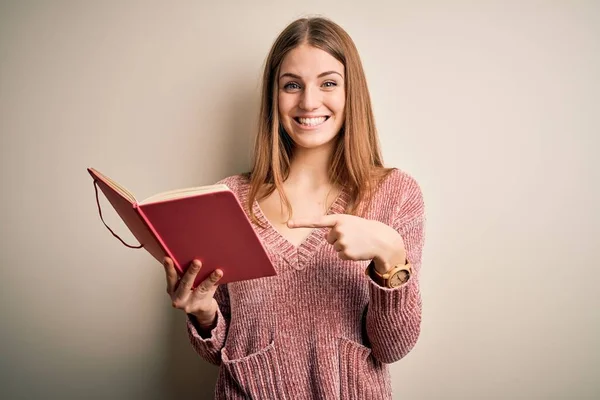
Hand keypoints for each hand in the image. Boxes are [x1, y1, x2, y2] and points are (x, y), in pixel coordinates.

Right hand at [163, 257, 222, 326]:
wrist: (201, 309)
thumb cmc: (192, 292)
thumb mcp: (185, 284)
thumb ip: (186, 273)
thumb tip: (196, 255)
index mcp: (172, 289)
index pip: (170, 277)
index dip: (168, 268)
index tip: (167, 258)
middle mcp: (178, 298)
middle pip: (185, 284)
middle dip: (191, 272)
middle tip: (197, 262)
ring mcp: (189, 304)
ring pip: (200, 289)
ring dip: (209, 279)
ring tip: (217, 271)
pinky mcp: (200, 306)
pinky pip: (209, 292)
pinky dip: (214, 282)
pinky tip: (219, 275)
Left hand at [288, 214, 405, 272]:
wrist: (381, 239)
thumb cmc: (364, 230)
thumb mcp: (350, 222)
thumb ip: (336, 226)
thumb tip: (327, 239)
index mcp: (339, 219)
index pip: (317, 221)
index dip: (301, 223)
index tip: (288, 224)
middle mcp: (339, 229)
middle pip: (329, 239)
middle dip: (339, 239)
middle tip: (353, 236)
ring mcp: (342, 241)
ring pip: (335, 248)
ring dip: (344, 247)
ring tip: (357, 243)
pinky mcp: (345, 253)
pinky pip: (340, 256)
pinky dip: (348, 255)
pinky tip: (357, 250)